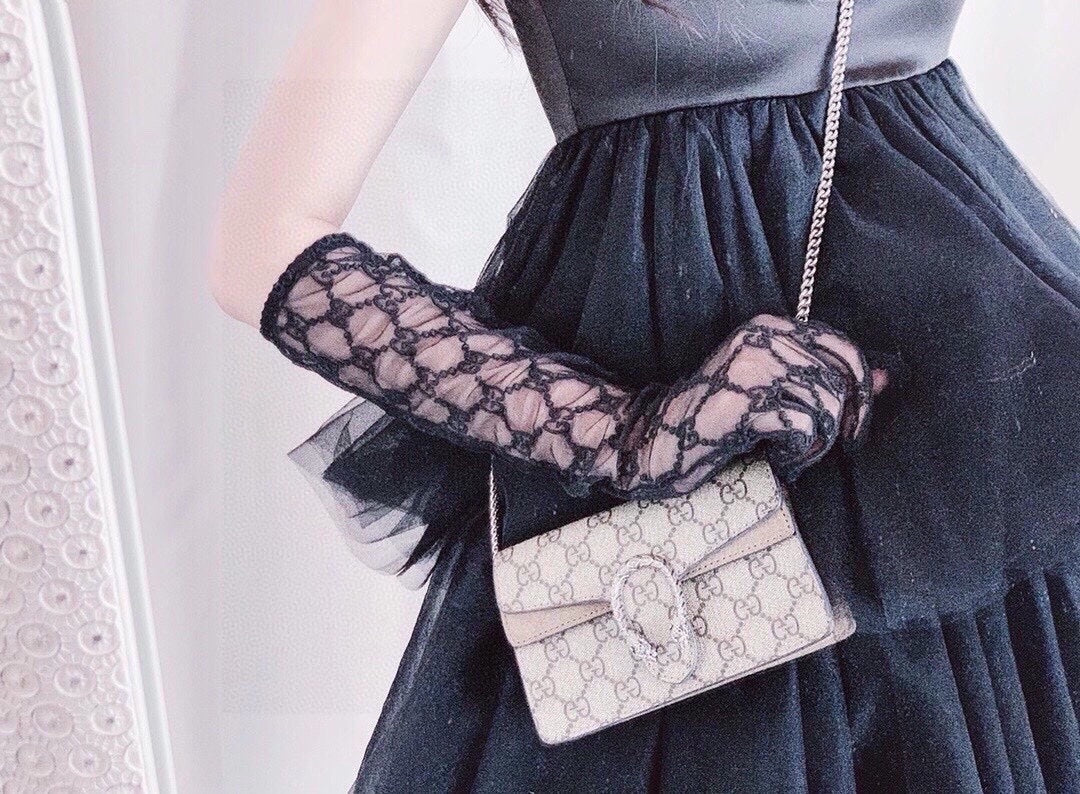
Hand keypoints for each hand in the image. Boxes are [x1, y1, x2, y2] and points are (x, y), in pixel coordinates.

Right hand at [633, 314, 883, 490]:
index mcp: (772, 327)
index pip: (845, 349)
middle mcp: (764, 337)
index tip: (854, 427)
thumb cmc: (718, 420)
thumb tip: (885, 378)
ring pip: (826, 407)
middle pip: (839, 383)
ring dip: (815, 444)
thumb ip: (826, 380)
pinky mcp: (747, 401)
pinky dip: (796, 454)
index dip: (861, 393)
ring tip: (787, 454)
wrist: (656, 440)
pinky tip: (773, 457)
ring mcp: (754, 367)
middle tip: (810, 448)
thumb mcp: (774, 390)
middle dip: (836, 425)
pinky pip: (804, 428)